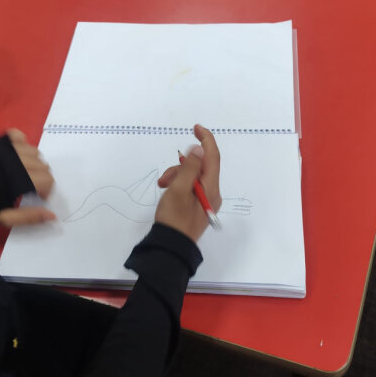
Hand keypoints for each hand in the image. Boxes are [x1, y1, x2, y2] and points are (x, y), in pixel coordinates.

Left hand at [0, 129, 56, 226]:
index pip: (48, 180)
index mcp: (20, 180)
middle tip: (30, 186)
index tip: (38, 196)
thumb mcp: (7, 217)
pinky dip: (22, 143)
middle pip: (43, 165)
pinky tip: (17, 155)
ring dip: (34, 162)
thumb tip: (52, 215)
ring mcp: (9, 149)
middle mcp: (18, 161)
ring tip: (24, 172)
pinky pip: (18, 136)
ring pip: (35, 151)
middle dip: (41, 178)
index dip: (46, 190)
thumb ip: (30, 217)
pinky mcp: (0, 142)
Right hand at [155, 124, 220, 241]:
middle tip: (164, 179)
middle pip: (200, 168)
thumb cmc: (174, 219)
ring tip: (163, 188)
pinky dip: (178, 186)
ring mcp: (205, 201)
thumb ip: (189, 167)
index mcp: (211, 188)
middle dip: (181, 166)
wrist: (170, 247)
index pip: (212, 157)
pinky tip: (167, 194)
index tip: (195, 128)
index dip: (206, 140)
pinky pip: (190, 188)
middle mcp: (212, 193)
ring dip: (176, 176)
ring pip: (192, 177)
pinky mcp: (197, 207)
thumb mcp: (178, 189)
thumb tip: (199, 149)